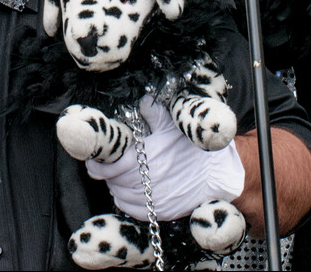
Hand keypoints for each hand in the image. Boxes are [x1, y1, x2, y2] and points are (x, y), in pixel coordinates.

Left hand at [86, 95, 243, 221]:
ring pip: (119, 195)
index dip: (97, 164)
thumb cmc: (194, 148)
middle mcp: (148, 180)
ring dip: (116, 186)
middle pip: (113, 181)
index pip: (110, 165)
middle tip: (106, 166)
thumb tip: (142, 99)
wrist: (217, 173)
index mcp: (148, 157)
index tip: (93, 160)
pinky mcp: (159, 212)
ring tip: (121, 176)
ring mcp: (153, 198)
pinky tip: (130, 190)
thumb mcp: (175, 124)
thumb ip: (154, 112)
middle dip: (106, 174)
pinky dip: (125, 200)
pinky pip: (130, 209)